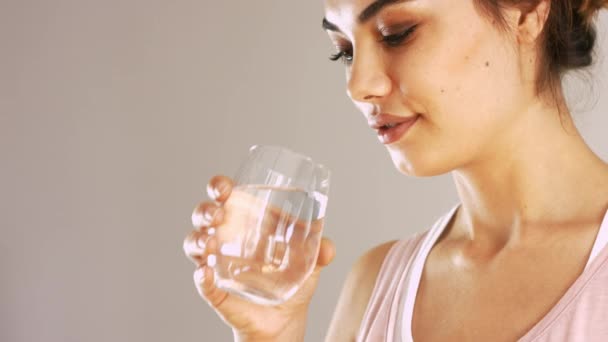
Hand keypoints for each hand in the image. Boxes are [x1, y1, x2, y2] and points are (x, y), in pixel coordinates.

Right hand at [183, 175, 335, 340]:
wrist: (285, 319)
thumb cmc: (291, 279)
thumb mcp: (310, 261)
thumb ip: (321, 251)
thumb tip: (327, 248)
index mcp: (246, 221)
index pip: (225, 196)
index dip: (219, 186)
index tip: (224, 187)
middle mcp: (226, 237)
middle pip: (204, 215)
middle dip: (205, 211)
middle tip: (218, 214)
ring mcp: (217, 263)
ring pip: (194, 244)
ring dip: (197, 240)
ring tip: (210, 243)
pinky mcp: (215, 289)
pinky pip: (202, 282)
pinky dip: (202, 278)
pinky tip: (206, 273)